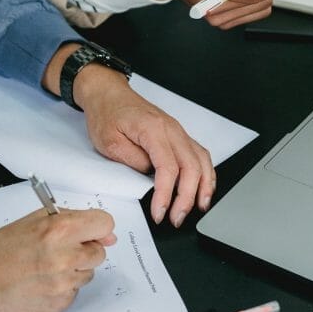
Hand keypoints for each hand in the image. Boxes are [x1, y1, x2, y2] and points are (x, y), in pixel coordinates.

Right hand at [0, 208, 115, 311]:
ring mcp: (63, 283)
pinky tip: (44, 280)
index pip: (105, 224)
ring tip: (48, 265)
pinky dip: (64, 285)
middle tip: (61, 249)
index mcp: (61, 230)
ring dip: (75, 268)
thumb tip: (109, 236)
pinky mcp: (60, 303)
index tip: (90, 231)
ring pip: (89, 273)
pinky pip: (76, 290)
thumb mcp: (39, 219)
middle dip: (85, 249)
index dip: (98, 227)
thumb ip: (76, 220)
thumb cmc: (7, 246)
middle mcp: (65, 257)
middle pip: (100, 252)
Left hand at [73, 64, 215, 227]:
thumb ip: (133, 161)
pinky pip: (199, 154)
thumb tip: (150, 178)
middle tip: (177, 217)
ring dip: (204, 186)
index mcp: (153, 130)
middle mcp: (171, 129)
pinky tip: (203, 187)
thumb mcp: (109, 143)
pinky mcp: (177, 135)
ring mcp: (177, 131)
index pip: (168, 168)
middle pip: (191, 167)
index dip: (166, 195)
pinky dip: (205, 173)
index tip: (160, 213)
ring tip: (199, 207)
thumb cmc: (107, 114)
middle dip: (187, 197)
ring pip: (201, 160)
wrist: (108, 94)